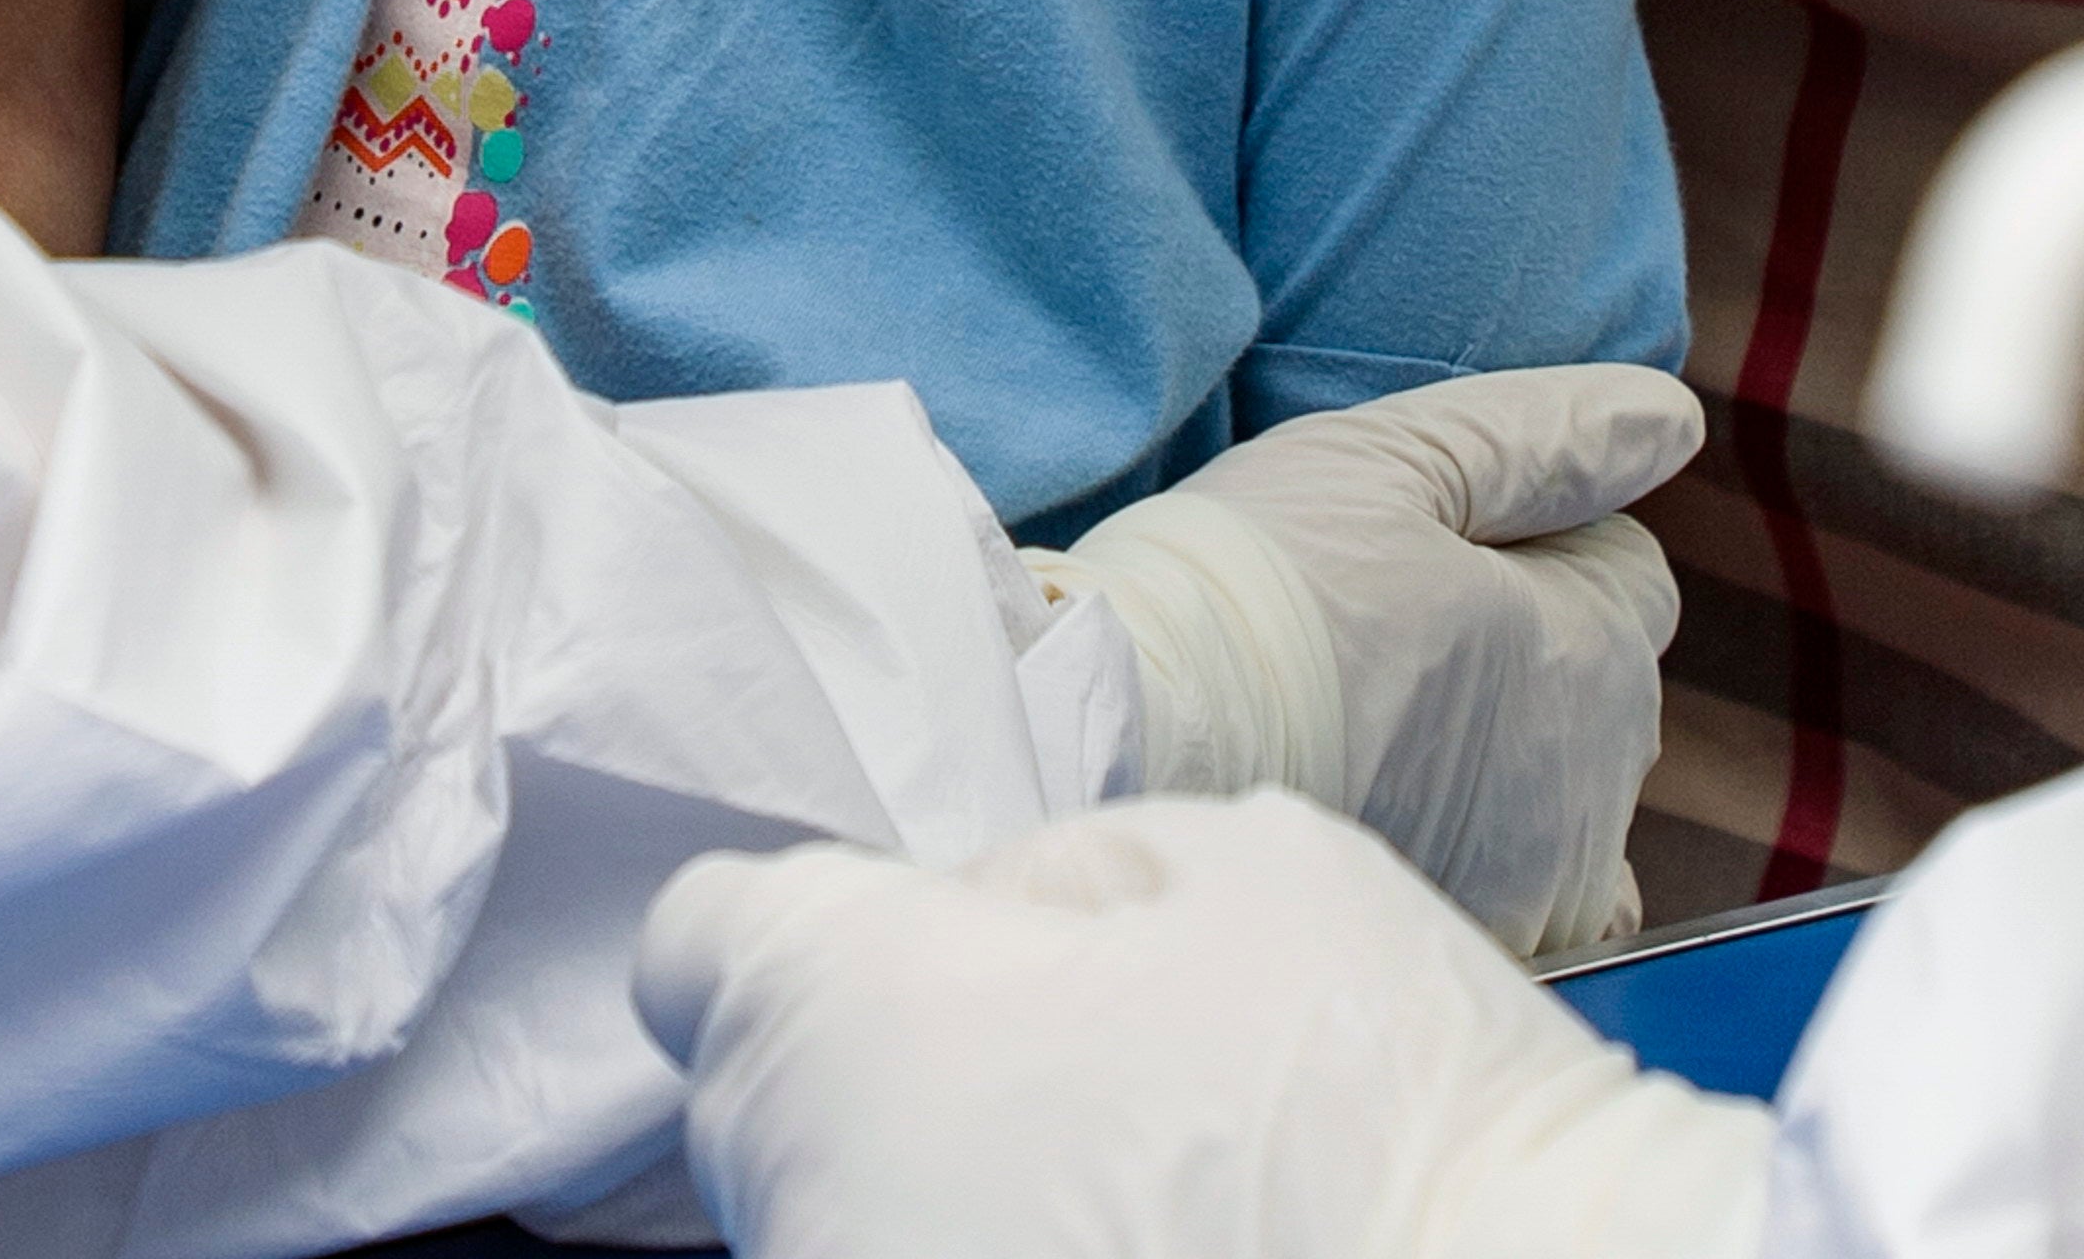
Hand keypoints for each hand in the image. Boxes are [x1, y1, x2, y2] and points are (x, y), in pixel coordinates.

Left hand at [638, 793, 1773, 1258]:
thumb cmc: (1378, 1098)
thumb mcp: (1238, 864)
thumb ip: (1062, 876)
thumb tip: (1004, 922)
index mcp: (850, 1020)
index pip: (705, 949)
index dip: (815, 927)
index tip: (910, 948)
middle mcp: (811, 1204)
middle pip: (777, 1106)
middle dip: (893, 1068)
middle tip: (1079, 1066)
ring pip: (855, 1223)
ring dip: (945, 1193)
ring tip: (1133, 1192)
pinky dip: (995, 1256)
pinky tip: (1142, 1250)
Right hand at [1033, 363, 1703, 956]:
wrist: (1131, 754)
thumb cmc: (1253, 592)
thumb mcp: (1391, 461)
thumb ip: (1543, 436)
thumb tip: (1670, 419)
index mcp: (1593, 644)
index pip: (1628, 567)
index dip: (1531, 535)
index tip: (1423, 541)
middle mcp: (1598, 770)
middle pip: (1605, 675)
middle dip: (1533, 639)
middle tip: (1386, 620)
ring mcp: (1546, 872)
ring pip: (1576, 784)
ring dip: (1519, 747)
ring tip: (1384, 715)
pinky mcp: (1484, 936)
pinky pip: (1552, 897)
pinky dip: (1509, 856)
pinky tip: (1416, 814)